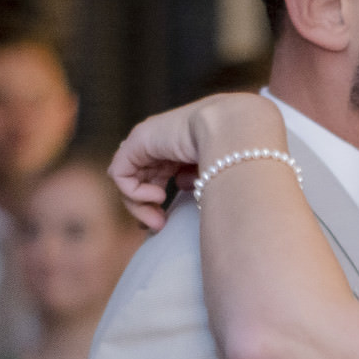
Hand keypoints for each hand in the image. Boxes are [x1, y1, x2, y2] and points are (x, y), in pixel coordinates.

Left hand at [109, 92, 284, 229]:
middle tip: (159, 227)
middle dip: (145, 208)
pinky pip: (120, 173)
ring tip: (159, 219)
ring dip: (139, 206)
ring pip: (128, 179)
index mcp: (180, 146)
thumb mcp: (215, 173)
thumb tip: (185, 183)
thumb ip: (196, 177)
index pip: (155, 174)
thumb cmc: (238, 154)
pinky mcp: (138, 141)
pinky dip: (133, 192)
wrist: (237, 131)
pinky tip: (159, 197)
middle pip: (139, 179)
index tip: (164, 223)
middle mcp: (162, 142)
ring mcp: (148, 140)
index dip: (154, 200)